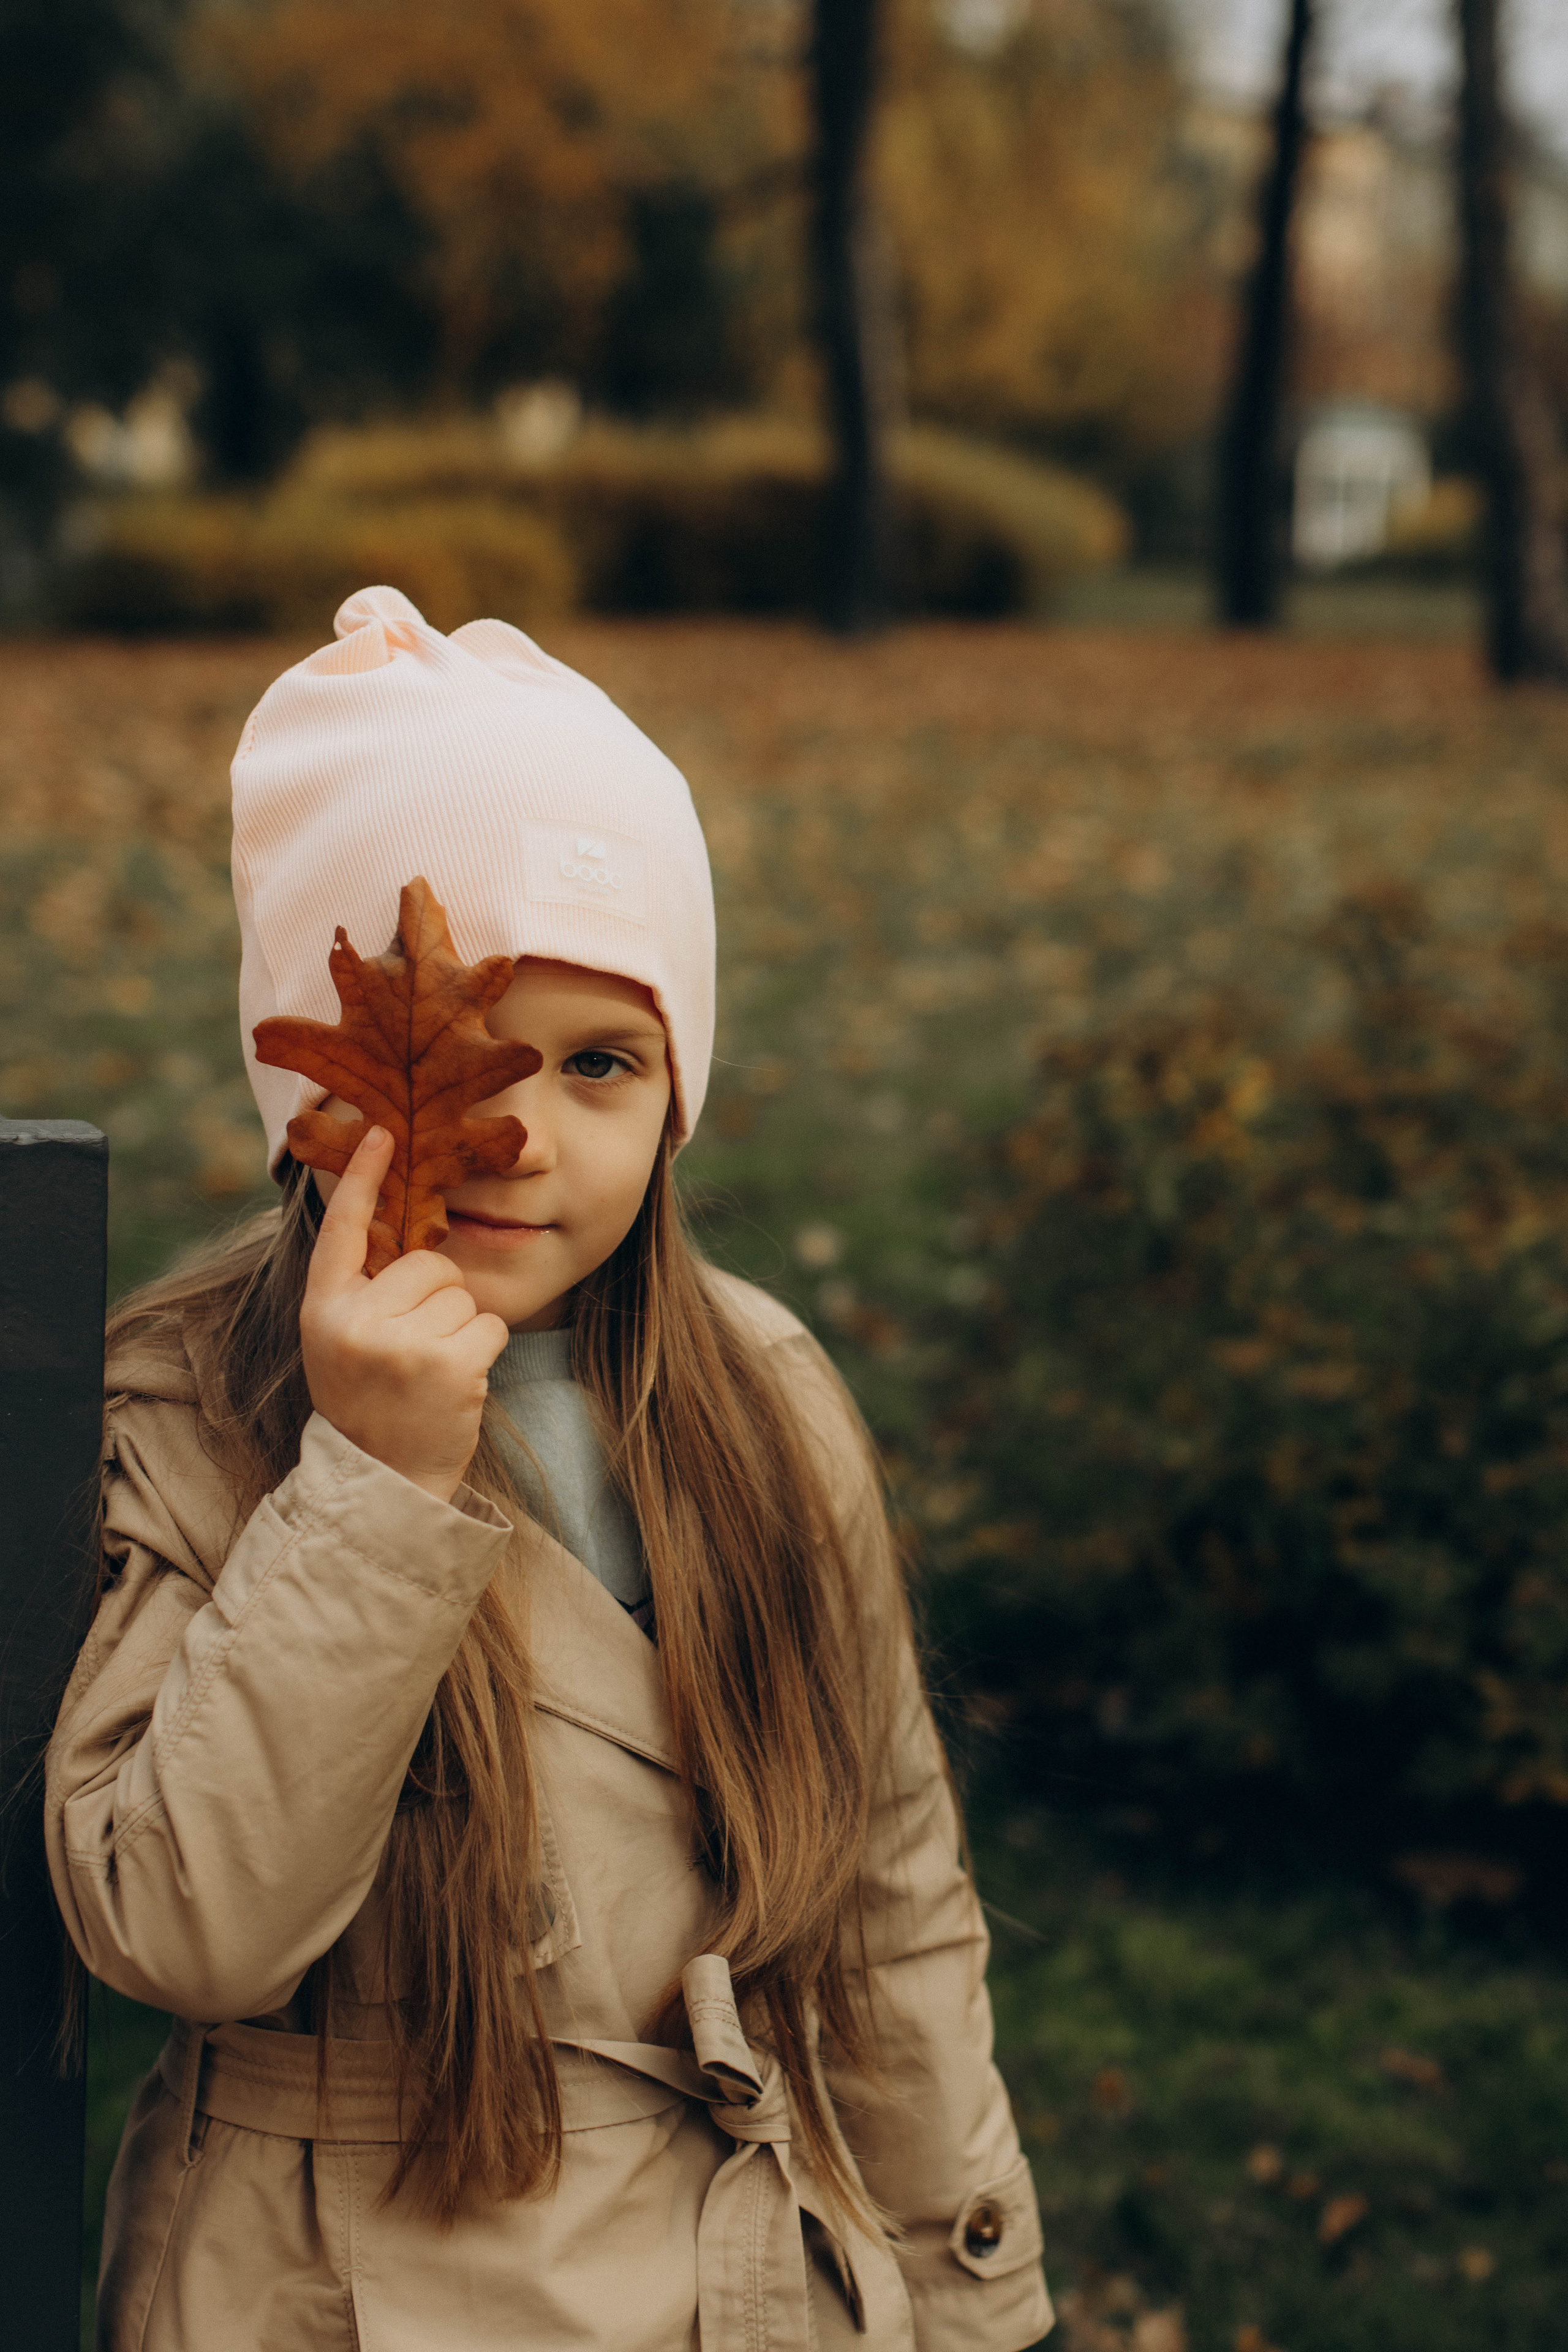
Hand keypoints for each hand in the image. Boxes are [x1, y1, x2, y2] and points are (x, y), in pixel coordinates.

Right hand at [299, 1127, 509, 1504]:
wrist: (380, 1480)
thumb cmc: (368, 1402)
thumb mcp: (341, 1341)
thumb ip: (362, 1290)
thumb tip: (405, 1229)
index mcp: (322, 1308)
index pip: (343, 1229)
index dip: (362, 1177)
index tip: (382, 1131)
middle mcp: (355, 1320)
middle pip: (428, 1264)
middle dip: (437, 1298)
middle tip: (415, 1349)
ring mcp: (401, 1343)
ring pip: (463, 1294)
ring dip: (460, 1328)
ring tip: (430, 1372)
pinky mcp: (448, 1364)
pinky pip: (489, 1324)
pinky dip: (484, 1350)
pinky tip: (456, 1384)